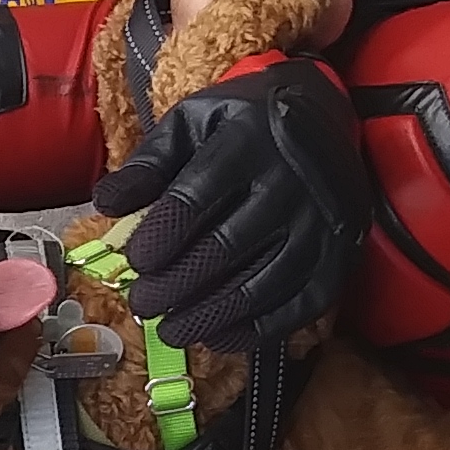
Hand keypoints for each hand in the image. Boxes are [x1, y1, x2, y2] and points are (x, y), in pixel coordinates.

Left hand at [91, 53, 365, 351]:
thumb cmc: (243, 121)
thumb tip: (107, 204)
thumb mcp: (193, 122)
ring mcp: (323, 221)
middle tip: (144, 304)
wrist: (322, 111)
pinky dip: (259, 328)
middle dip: (177, 284)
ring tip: (172, 330)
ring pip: (263, 283)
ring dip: (211, 315)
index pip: (197, 197)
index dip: (161, 235)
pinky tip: (221, 338)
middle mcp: (292, 181)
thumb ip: (149, 162)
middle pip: (226, 247)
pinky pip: (301, 304)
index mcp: (248, 140)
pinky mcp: (342, 253)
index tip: (135, 262)